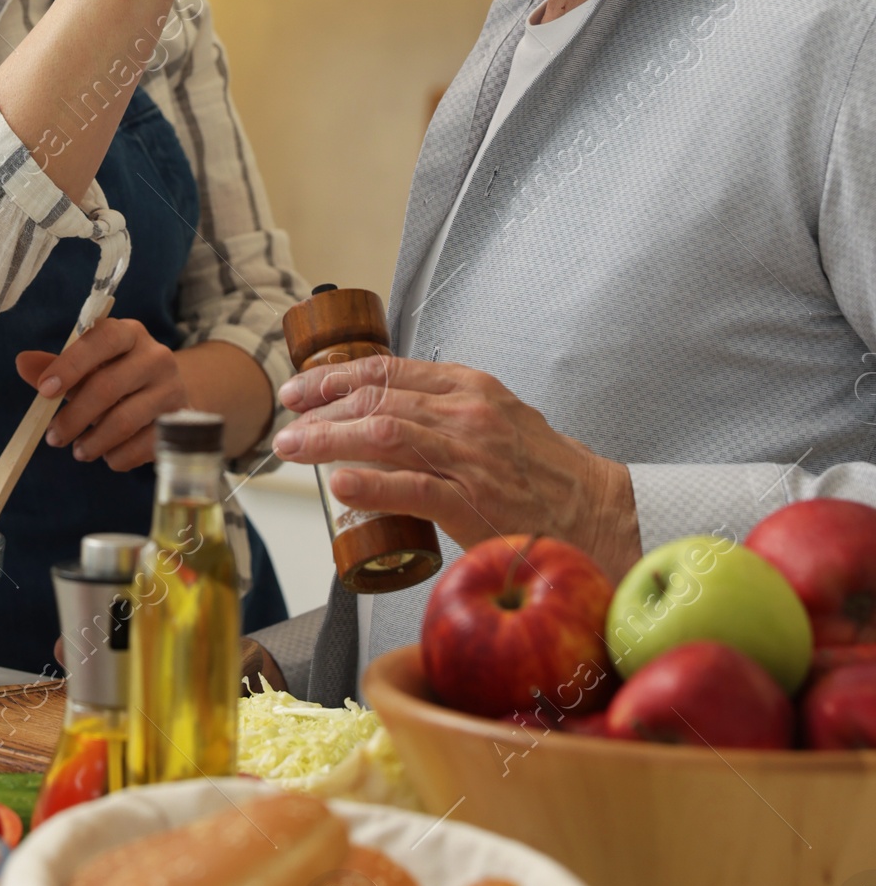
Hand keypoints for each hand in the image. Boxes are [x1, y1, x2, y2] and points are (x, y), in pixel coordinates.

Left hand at [16, 317, 188, 472]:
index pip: (102, 339)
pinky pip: (141, 447)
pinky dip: (117, 457)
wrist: (169, 395)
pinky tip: (108, 455)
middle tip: (53, 437)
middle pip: (108, 387)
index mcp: (129, 333)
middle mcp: (156, 357)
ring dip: (92, 442)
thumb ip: (55, 366)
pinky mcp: (181, 422)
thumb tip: (22, 363)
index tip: (44, 391)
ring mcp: (172, 390)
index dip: (70, 365)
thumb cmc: (118, 377)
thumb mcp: (89, 367)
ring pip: (124, 421)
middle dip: (73, 417)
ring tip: (78, 451)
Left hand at [272, 355, 640, 581]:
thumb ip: (446, 411)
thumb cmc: (545, 473)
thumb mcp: (497, 419)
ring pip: (384, 434)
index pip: (388, 371)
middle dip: (320, 409)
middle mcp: (467, 413)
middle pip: (376, 399)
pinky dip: (370, 484)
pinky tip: (338, 485)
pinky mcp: (473, 502)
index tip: (300, 390)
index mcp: (470, 388)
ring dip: (328, 440)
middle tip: (286, 423)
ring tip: (293, 449)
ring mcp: (470, 457)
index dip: (334, 378)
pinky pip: (412, 488)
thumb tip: (385, 414)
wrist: (600, 514)